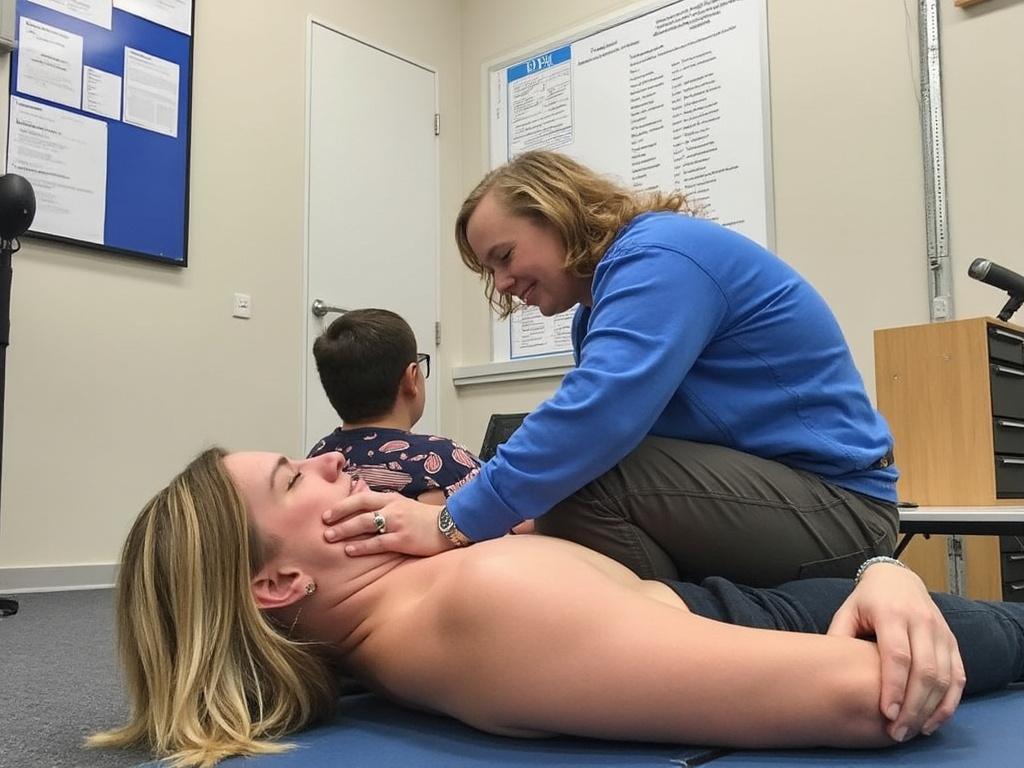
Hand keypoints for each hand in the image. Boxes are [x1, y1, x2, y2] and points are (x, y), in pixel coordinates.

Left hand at [322, 491, 453, 556]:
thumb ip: (387, 507)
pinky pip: (377, 543)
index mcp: (392, 499)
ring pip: (365, 524)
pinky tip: (349, 550)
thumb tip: (367, 510)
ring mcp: (397, 523)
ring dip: (345, 530)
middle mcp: (392, 508)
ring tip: (329, 537)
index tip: (327, 512)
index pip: (362, 497)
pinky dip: (361, 546)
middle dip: (339, 515)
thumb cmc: (428, 520)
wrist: (451, 527)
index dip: (343, 504)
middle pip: (359, 508)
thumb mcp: (406, 506)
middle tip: (323, 523)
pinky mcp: (402, 540)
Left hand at [827, 563, 965, 742]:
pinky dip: (949, 702)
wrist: (898, 579)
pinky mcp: (953, 641)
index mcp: (891, 613)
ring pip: (943, 676)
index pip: (897, 654)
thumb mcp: (847, 611)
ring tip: (912, 731)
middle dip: (913, 706)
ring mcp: (941, 631)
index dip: (894, 686)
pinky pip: (958, 676)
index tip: (887, 714)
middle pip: (924, 670)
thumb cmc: (867, 600)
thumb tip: (824, 670)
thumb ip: (838, 637)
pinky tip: (933, 720)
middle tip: (898, 733)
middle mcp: (921, 621)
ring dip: (931, 709)